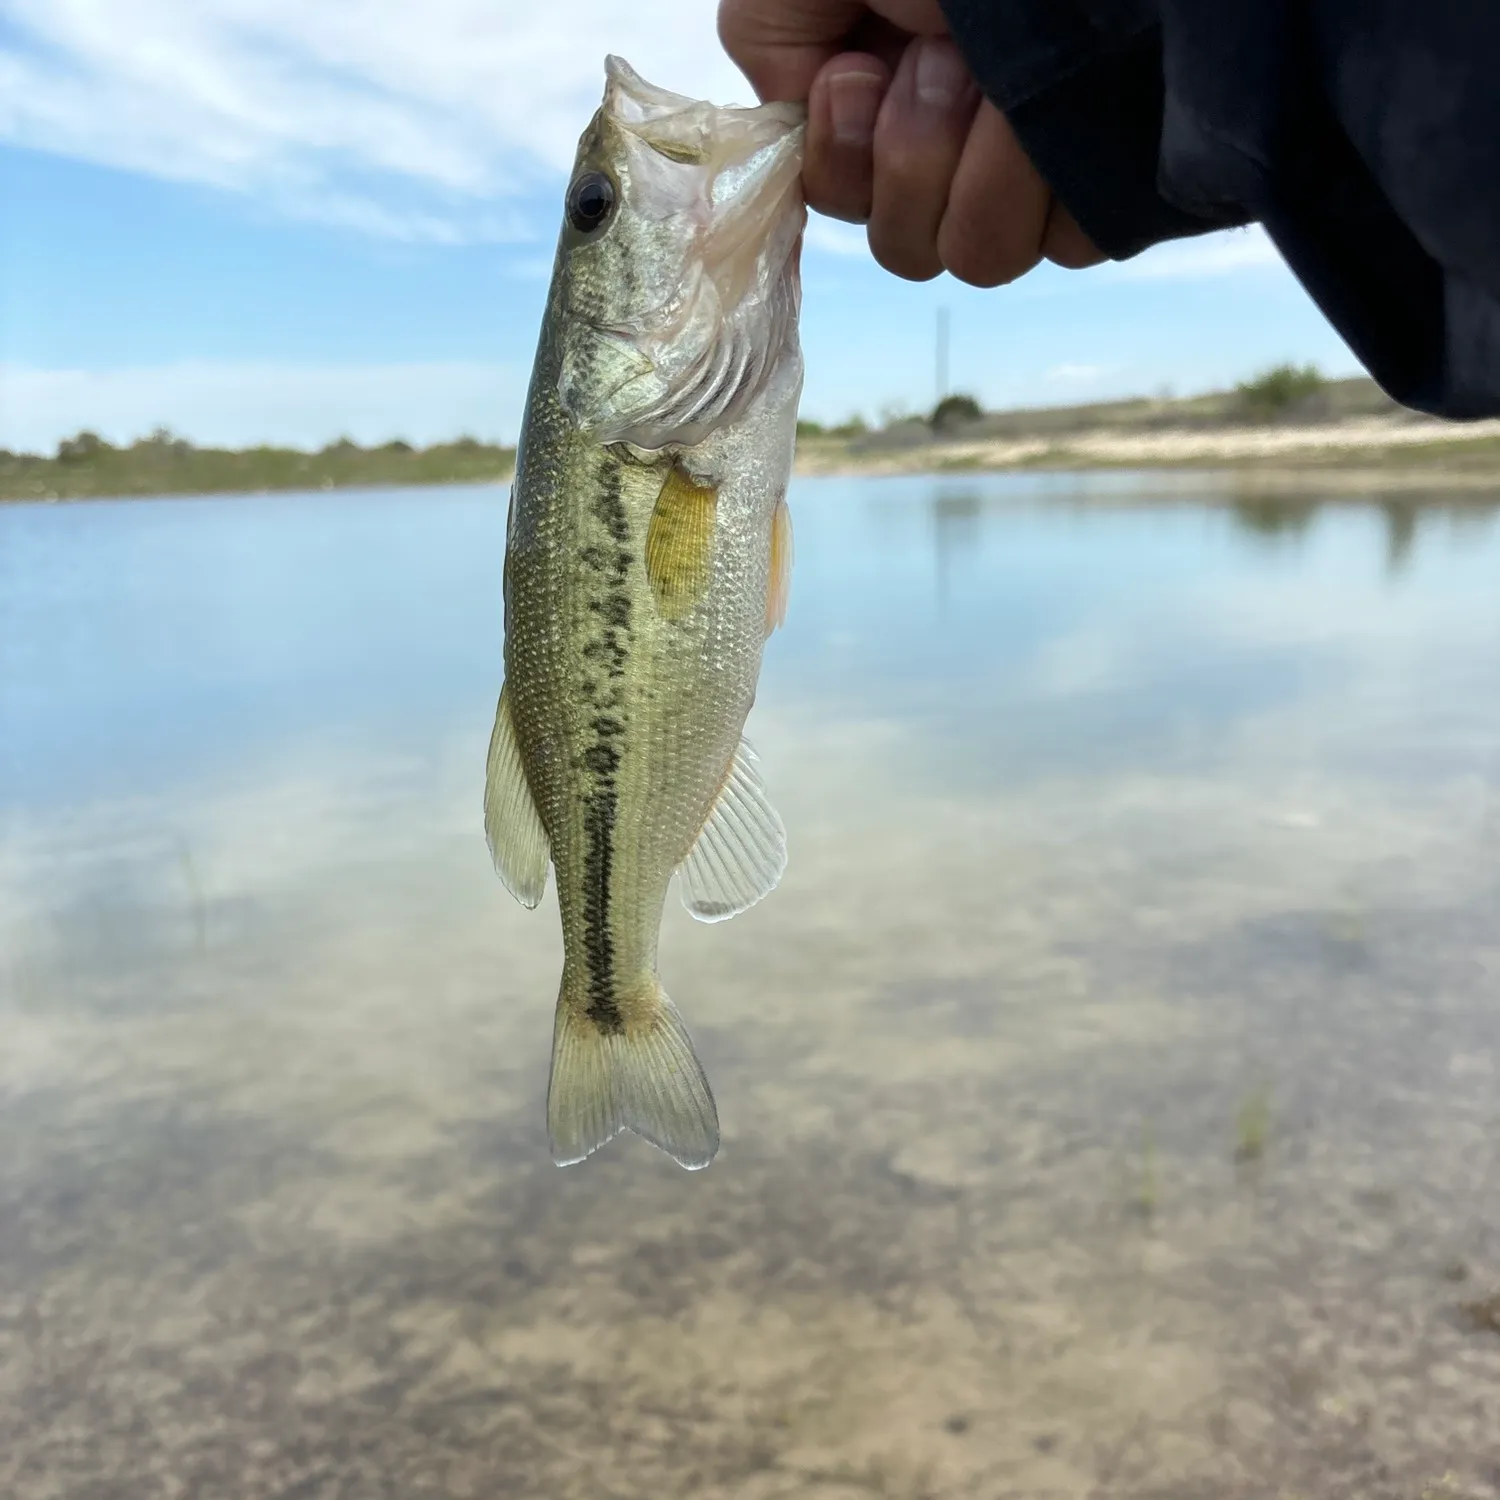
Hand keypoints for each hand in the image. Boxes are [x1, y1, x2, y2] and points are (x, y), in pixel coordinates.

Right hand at [718, 0, 1104, 284]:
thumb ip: (772, 38)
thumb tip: (812, 108)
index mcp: (889, 98)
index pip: (847, 201)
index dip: (847, 162)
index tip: (863, 78)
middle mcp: (961, 144)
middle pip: (908, 246)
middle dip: (916, 155)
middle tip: (951, 59)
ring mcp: (1036, 172)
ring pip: (981, 255)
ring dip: (988, 162)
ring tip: (1014, 71)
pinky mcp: (1112, 186)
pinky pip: (1069, 242)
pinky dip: (1061, 174)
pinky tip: (1068, 99)